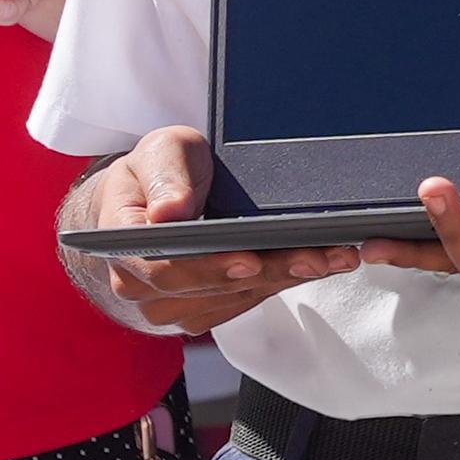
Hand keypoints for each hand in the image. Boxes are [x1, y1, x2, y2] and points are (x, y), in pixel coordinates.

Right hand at [61, 125, 356, 335]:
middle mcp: (143, 285)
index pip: (165, 269)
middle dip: (269, 272)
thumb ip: (164, 178)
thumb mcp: (160, 151)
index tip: (251, 260)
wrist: (156, 196)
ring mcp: (173, 304)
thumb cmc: (157, 172)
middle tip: (318, 257)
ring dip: (288, 279)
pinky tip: (322, 263)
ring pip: (237, 299)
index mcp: (124, 245)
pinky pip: (248, 301)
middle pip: (211, 290)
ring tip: (335, 257)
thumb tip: (169, 212)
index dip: (209, 268)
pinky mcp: (205, 308)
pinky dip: (287, 281)